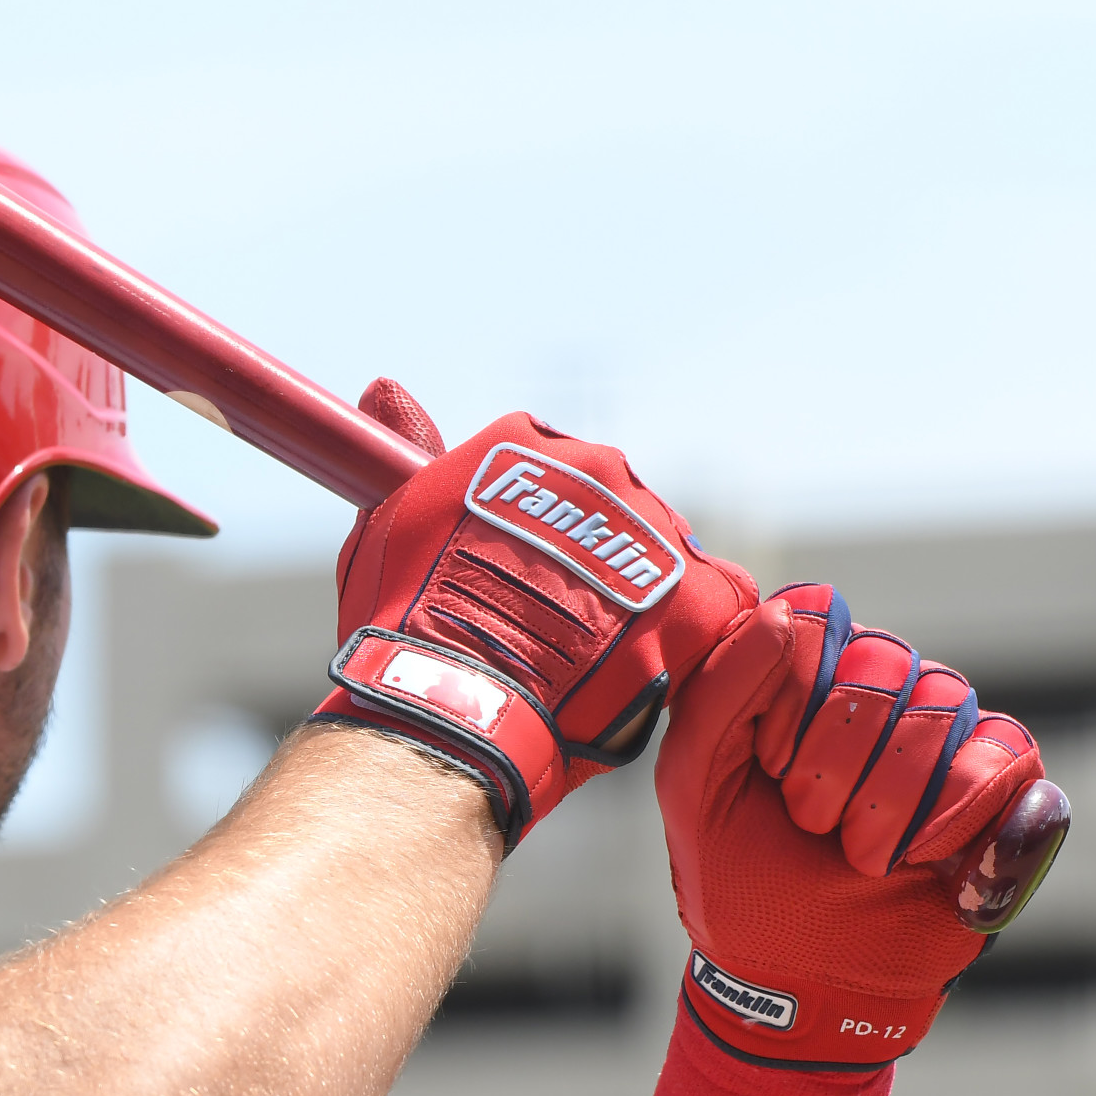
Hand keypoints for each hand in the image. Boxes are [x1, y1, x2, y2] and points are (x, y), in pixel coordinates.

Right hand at [312, 381, 757, 845]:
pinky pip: (712, 596)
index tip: (516, 573)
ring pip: (658, 553)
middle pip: (609, 506)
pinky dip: (687, 629)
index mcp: (523, 444)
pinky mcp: (696, 592)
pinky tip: (646, 663)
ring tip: (593, 656)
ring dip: (637, 594)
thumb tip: (383, 392)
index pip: (548, 467)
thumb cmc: (404, 625)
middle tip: (555, 623)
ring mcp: (650, 528)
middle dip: (591, 558)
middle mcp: (597, 469)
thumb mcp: (389, 524)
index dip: (534, 528)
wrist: (455, 703)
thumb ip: (401, 453)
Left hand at [658, 583, 1044, 1066]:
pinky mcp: (1006, 786)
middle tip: (815, 826)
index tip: (769, 769)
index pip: (817, 618)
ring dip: (888, 805)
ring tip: (861, 857)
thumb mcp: (694, 785)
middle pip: (883, 665)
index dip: (793, 700)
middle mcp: (881, 685)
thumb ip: (718, 690)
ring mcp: (947, 732)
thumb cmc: (740, 878)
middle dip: (835, 766)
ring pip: (943, 708)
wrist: (801, 980)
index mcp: (805, 670)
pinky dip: (956, 818)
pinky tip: (924, 861)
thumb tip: (790, 616)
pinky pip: (1005, 756)